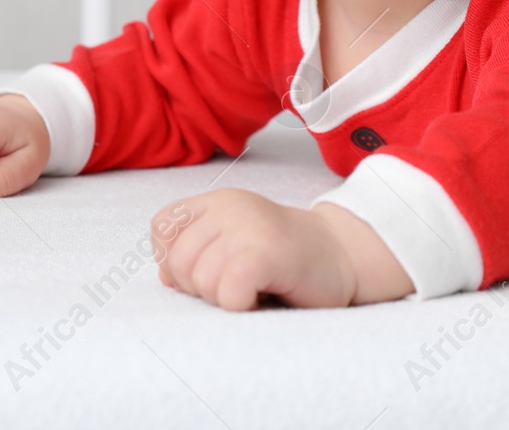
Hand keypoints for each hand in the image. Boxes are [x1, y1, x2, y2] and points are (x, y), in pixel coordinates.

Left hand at [150, 188, 414, 310]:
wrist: (346, 256)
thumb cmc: (288, 259)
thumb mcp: (235, 245)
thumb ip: (199, 254)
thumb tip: (166, 279)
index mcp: (217, 201)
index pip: (162, 227)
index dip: (176, 260)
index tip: (212, 271)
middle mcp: (229, 206)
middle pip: (178, 261)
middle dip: (202, 288)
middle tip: (240, 286)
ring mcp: (247, 226)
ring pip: (201, 281)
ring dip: (225, 300)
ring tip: (256, 290)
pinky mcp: (265, 252)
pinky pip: (228, 294)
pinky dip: (242, 307)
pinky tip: (264, 297)